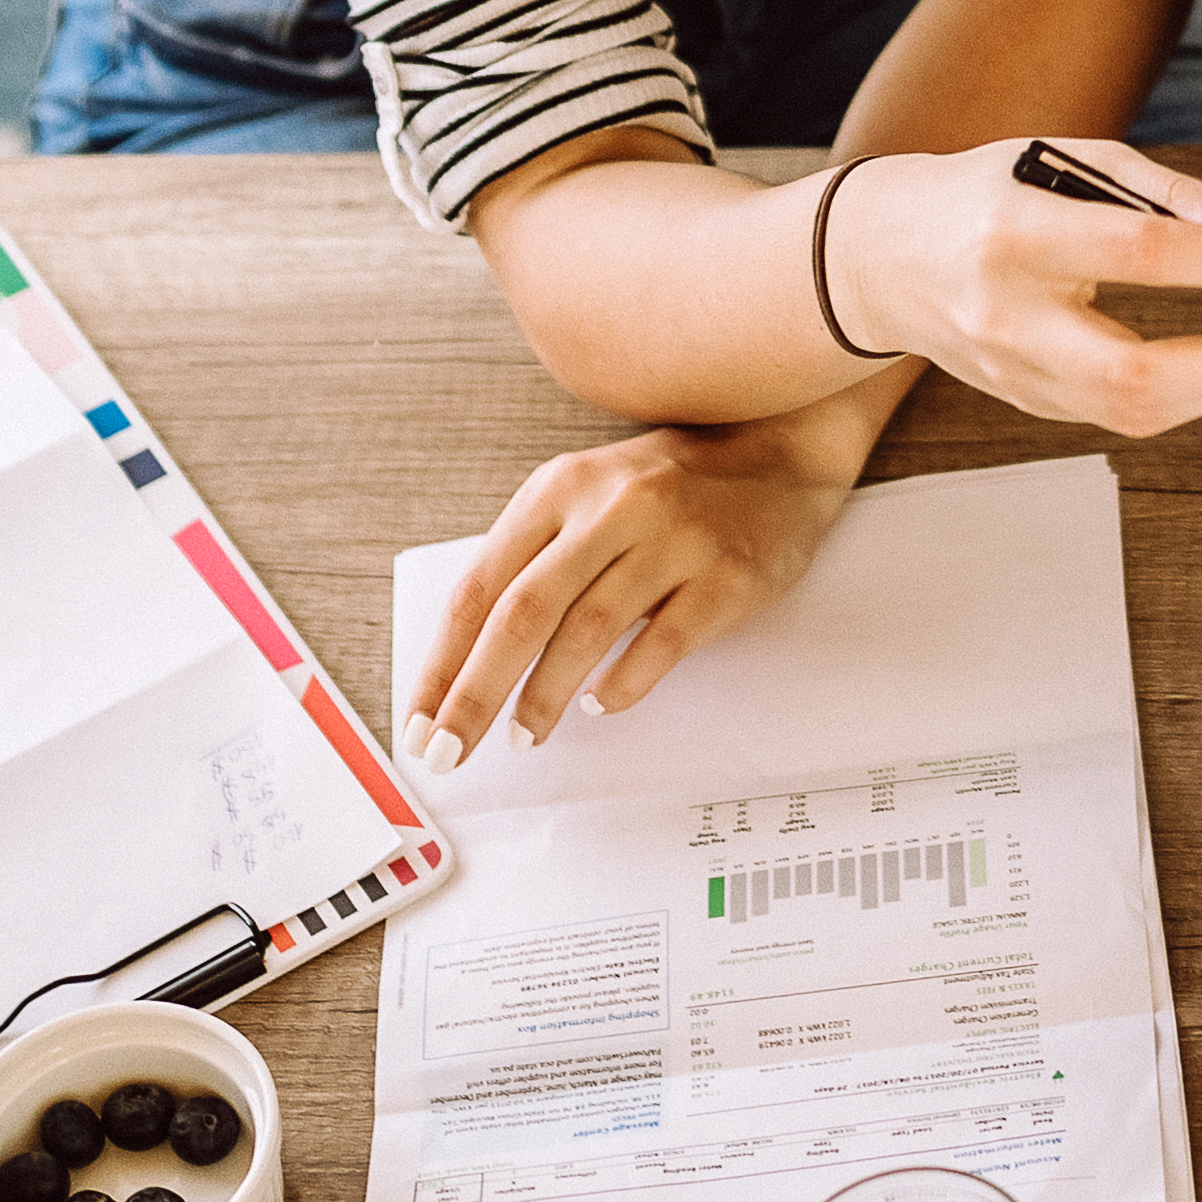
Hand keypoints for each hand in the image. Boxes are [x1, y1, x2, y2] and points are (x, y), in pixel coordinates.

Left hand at [401, 416, 861, 767]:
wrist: (783, 450)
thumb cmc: (673, 486)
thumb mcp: (591, 496)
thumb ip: (537, 557)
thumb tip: (469, 660)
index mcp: (561, 487)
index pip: (479, 585)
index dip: (442, 661)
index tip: (418, 720)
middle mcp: (612, 506)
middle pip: (522, 613)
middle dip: (475, 693)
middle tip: (448, 752)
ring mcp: (673, 538)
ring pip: (588, 630)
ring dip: (543, 696)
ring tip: (523, 738)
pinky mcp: (725, 574)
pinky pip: (663, 642)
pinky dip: (623, 682)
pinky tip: (598, 706)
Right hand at [819, 143, 1201, 437]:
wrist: (878, 259)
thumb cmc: (986, 193)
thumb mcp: (1066, 160)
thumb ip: (1164, 192)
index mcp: (1015, 234)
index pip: (1143, 256)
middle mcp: (1007, 317)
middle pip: (1137, 376)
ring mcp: (1010, 374)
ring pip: (1135, 414)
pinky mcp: (1023, 404)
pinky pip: (1121, 415)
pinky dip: (1182, 390)